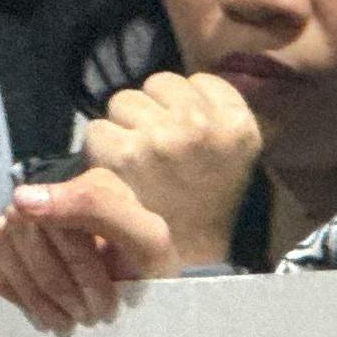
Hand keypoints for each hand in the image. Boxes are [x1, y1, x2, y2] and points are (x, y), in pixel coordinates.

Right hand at [0, 164, 176, 333]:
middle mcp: (40, 195)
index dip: (82, 263)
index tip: (101, 308)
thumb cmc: (139, 263)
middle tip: (92, 318)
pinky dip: (9, 290)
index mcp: (88, 186)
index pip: (69, 210)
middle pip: (30, 234)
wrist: (126, 283)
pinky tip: (39, 309)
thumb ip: (99, 209)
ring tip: (68, 322)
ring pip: (2, 248)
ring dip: (37, 296)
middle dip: (64, 288)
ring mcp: (10, 218)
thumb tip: (20, 197)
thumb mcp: (146, 240)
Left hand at [81, 70, 260, 271]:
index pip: (199, 80)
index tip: (189, 134)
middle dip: (153, 112)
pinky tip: (121, 173)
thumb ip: (213, 111)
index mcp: (238, 125)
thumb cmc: (204, 201)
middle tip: (161, 152)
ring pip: (124, 102)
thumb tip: (183, 80)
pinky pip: (97, 128)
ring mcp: (162, 139)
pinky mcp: (124, 154)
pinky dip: (101, 149)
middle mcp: (202, 127)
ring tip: (142, 162)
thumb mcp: (231, 153)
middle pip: (158, 85)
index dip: (185, 104)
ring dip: (125, 127)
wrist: (184, 256)